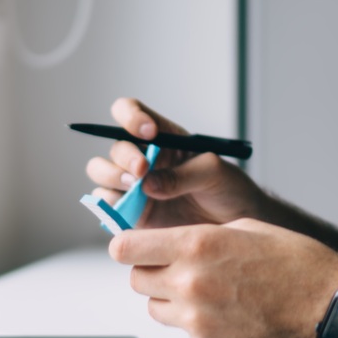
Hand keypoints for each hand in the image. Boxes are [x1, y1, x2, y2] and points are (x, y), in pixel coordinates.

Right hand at [84, 97, 267, 228]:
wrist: (236, 224)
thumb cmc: (229, 190)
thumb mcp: (214, 173)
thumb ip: (184, 175)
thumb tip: (148, 184)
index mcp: (163, 137)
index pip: (131, 112)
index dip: (131, 116)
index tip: (148, 131)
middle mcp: (144, 158)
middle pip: (115, 146)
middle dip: (124, 156)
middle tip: (142, 170)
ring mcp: (135, 186)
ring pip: (102, 172)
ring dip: (113, 177)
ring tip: (136, 189)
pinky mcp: (132, 212)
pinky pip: (106, 205)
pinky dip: (110, 205)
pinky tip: (128, 209)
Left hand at [110, 219, 337, 337]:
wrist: (325, 308)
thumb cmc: (295, 264)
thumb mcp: (244, 227)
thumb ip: (197, 235)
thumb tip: (168, 242)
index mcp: (196, 245)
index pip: (125, 248)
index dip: (128, 246)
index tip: (133, 247)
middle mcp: (189, 283)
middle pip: (137, 280)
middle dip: (151, 271)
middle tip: (177, 267)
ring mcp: (197, 319)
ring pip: (155, 308)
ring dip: (170, 298)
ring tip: (205, 290)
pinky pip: (183, 330)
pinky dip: (196, 321)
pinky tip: (225, 311)